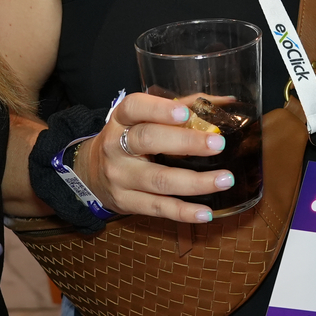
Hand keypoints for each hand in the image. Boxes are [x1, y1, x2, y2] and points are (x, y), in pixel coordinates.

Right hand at [75, 92, 230, 223]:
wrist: (91, 172)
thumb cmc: (128, 140)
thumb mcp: (143, 119)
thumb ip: (181, 106)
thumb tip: (224, 102)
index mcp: (122, 119)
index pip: (135, 108)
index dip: (159, 109)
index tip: (185, 113)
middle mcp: (116, 146)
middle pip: (148, 141)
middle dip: (186, 142)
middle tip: (218, 144)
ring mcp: (120, 176)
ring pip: (158, 180)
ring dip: (195, 182)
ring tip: (224, 179)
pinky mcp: (126, 202)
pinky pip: (158, 208)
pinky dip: (183, 212)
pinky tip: (206, 212)